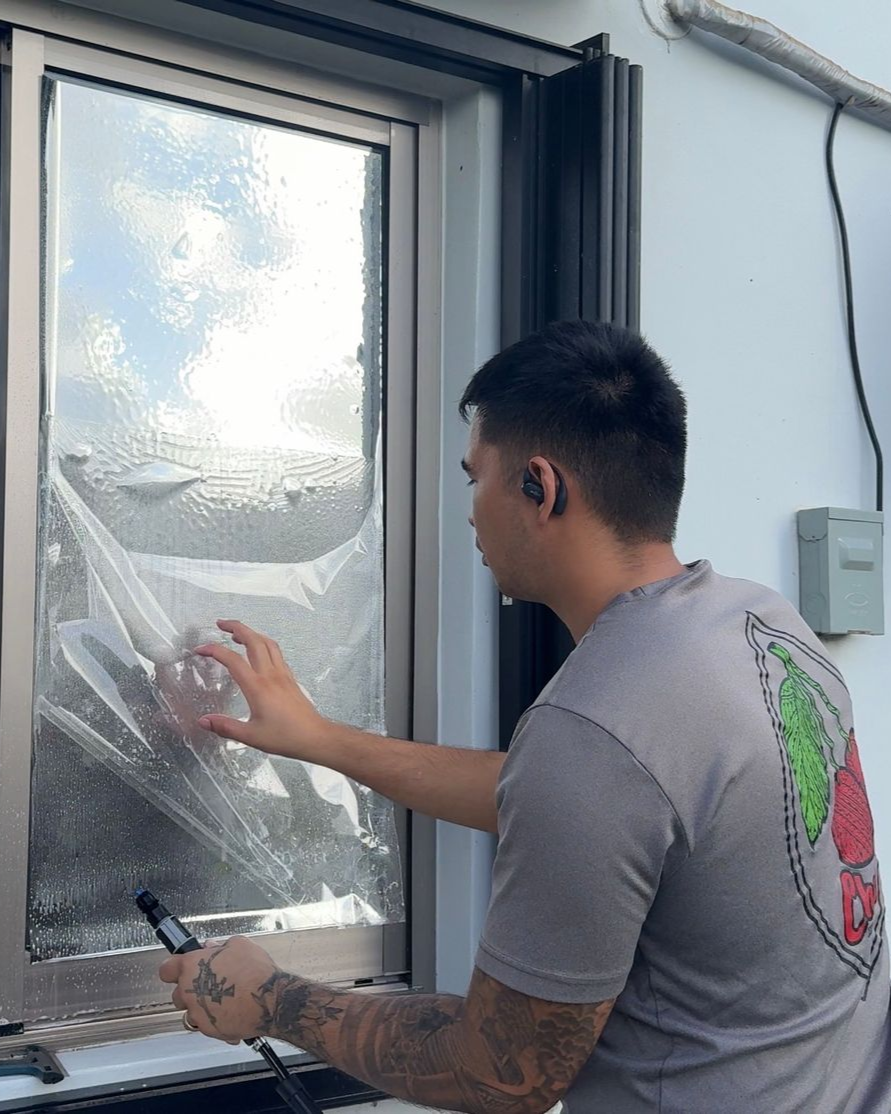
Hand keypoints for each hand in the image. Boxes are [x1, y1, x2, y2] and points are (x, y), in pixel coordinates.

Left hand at [159, 936, 279, 1042]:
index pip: (167, 969)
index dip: (173, 967)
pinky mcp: (210, 1030)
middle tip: (208, 983)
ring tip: (222, 1000)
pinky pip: (208, 1024)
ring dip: (202, 1006)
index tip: (179, 967)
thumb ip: (221, 946)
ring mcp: (198, 1014)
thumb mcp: (239, 945)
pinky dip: (216, 1020)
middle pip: (177, 993)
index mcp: (191, 967)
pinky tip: (233, 1011)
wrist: (269, 1001)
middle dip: (189, 989)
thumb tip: (214, 947)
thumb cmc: (254, 972)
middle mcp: (189, 992)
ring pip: (191, 1012)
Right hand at [193, 621, 333, 760]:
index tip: (201, 649)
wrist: (315, 736)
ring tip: (237, 633)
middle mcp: (271, 675)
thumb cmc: (286, 737)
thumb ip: (225, 727)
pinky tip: (259, 650)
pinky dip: (264, 644)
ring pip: (268, 643)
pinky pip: (277, 653)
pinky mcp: (290, 678)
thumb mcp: (251, 736)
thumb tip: (204, 721)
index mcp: (258, 687)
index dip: (214, 650)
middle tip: (221, 624)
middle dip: (236, 627)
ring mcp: (283, 674)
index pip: (233, 660)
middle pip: (254, 641)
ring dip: (252, 633)